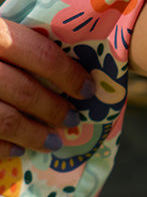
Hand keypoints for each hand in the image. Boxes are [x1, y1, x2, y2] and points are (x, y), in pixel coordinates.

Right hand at [0, 20, 94, 156]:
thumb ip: (14, 45)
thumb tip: (70, 71)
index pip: (38, 52)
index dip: (69, 75)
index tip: (88, 90)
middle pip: (24, 90)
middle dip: (54, 109)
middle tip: (71, 119)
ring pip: (4, 119)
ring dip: (34, 134)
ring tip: (52, 141)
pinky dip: (4, 148)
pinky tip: (17, 151)